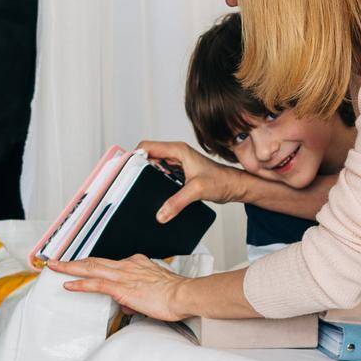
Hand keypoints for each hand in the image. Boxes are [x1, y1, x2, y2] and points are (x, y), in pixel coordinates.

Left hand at [48, 255, 189, 321]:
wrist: (184, 294)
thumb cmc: (176, 294)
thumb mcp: (156, 290)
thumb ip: (139, 295)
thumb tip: (129, 303)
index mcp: (138, 264)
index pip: (110, 263)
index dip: (94, 264)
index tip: (84, 264)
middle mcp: (128, 266)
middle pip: (95, 261)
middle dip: (74, 261)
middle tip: (58, 261)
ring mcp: (123, 276)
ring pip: (91, 268)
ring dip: (70, 268)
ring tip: (55, 268)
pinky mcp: (121, 288)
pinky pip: (95, 284)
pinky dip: (80, 283)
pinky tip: (69, 284)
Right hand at [137, 140, 251, 222]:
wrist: (235, 187)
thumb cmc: (222, 181)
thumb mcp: (197, 191)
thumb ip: (177, 202)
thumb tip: (160, 214)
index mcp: (177, 150)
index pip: (146, 146)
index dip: (133, 156)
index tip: (126, 171)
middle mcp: (176, 153)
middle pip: (147, 156)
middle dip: (138, 168)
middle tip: (130, 183)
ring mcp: (177, 163)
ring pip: (153, 166)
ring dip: (147, 176)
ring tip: (140, 189)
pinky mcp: (180, 173)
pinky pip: (161, 174)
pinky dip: (155, 182)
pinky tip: (153, 193)